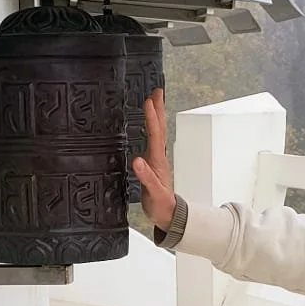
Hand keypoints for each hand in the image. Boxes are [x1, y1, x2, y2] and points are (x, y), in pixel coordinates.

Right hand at [131, 88, 175, 230]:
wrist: (167, 214)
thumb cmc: (160, 205)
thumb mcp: (154, 194)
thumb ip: (146, 178)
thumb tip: (137, 161)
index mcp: (157, 161)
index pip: (155, 135)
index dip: (152, 118)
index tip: (149, 101)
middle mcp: (158, 156)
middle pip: (159, 128)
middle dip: (158, 109)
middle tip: (157, 90)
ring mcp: (156, 158)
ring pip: (157, 132)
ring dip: (156, 115)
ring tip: (154, 100)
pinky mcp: (153, 162)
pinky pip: (152, 139)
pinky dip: (151, 128)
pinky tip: (148, 124)